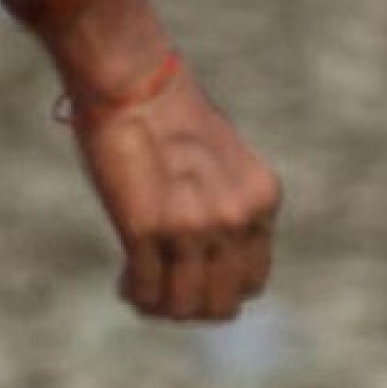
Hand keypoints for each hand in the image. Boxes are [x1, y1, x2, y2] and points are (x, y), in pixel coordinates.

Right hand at [71, 62, 280, 319]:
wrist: (134, 80)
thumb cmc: (172, 116)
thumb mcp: (225, 165)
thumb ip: (229, 210)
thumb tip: (211, 261)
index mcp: (261, 203)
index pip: (252, 282)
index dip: (221, 289)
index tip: (195, 278)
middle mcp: (234, 220)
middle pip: (221, 306)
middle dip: (192, 307)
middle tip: (167, 292)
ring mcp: (191, 228)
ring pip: (183, 308)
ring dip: (161, 307)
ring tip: (142, 290)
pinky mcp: (146, 230)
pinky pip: (147, 292)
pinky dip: (135, 295)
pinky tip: (125, 280)